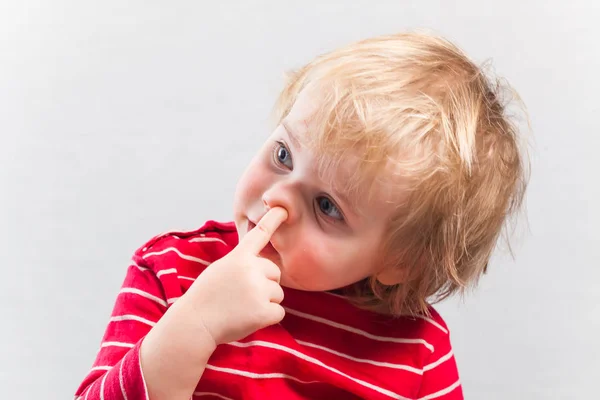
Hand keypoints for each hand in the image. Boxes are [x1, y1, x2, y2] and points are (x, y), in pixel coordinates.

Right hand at [187, 207, 287, 344]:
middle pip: (275, 272)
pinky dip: (268, 318)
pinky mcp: (264, 311)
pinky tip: (249, 319)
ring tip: (242, 308)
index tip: (283, 209)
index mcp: (238, 257)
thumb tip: (263, 265)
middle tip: (243, 295)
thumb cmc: (205, 298)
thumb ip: (241, 263)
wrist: (194, 324)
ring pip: (278, 294)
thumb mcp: (220, 270)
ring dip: (266, 302)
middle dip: (265, 284)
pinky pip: (278, 312)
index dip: (273, 220)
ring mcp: (258, 290)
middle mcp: (251, 269)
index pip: (259, 234)